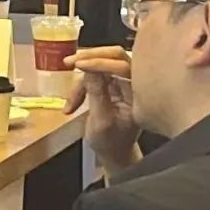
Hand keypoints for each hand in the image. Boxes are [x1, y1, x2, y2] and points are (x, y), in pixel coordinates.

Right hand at [63, 46, 141, 177]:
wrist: (113, 153)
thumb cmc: (111, 143)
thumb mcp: (101, 121)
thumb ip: (97, 94)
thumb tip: (88, 70)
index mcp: (139, 92)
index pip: (122, 66)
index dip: (100, 63)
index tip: (79, 65)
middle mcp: (134, 82)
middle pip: (114, 55)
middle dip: (90, 58)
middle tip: (69, 62)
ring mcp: (122, 82)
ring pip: (100, 64)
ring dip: (80, 80)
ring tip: (70, 101)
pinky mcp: (111, 84)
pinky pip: (94, 75)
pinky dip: (80, 86)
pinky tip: (72, 104)